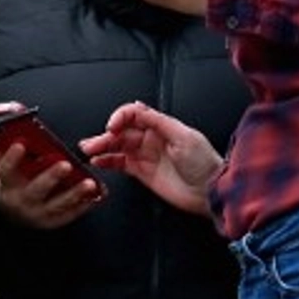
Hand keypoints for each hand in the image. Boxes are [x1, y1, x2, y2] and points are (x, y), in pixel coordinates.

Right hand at [0, 139, 104, 230]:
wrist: (10, 213)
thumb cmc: (10, 181)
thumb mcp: (0, 164)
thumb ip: (5, 142)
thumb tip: (14, 113)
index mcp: (7, 183)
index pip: (6, 170)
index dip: (12, 158)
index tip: (20, 144)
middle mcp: (21, 199)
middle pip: (36, 188)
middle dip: (51, 176)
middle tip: (65, 164)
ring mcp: (37, 212)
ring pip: (58, 204)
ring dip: (75, 193)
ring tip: (89, 183)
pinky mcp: (51, 221)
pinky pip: (69, 214)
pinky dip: (83, 205)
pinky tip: (95, 194)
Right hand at [83, 101, 222, 219]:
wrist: (210, 191)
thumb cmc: (204, 163)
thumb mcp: (184, 137)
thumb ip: (159, 122)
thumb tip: (136, 106)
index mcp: (162, 126)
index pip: (134, 114)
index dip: (120, 117)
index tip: (111, 127)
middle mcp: (151, 138)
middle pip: (122, 132)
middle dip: (105, 135)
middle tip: (93, 144)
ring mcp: (146, 155)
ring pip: (118, 146)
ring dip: (102, 147)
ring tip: (88, 151)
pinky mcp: (142, 172)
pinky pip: (121, 163)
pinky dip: (108, 162)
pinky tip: (98, 162)